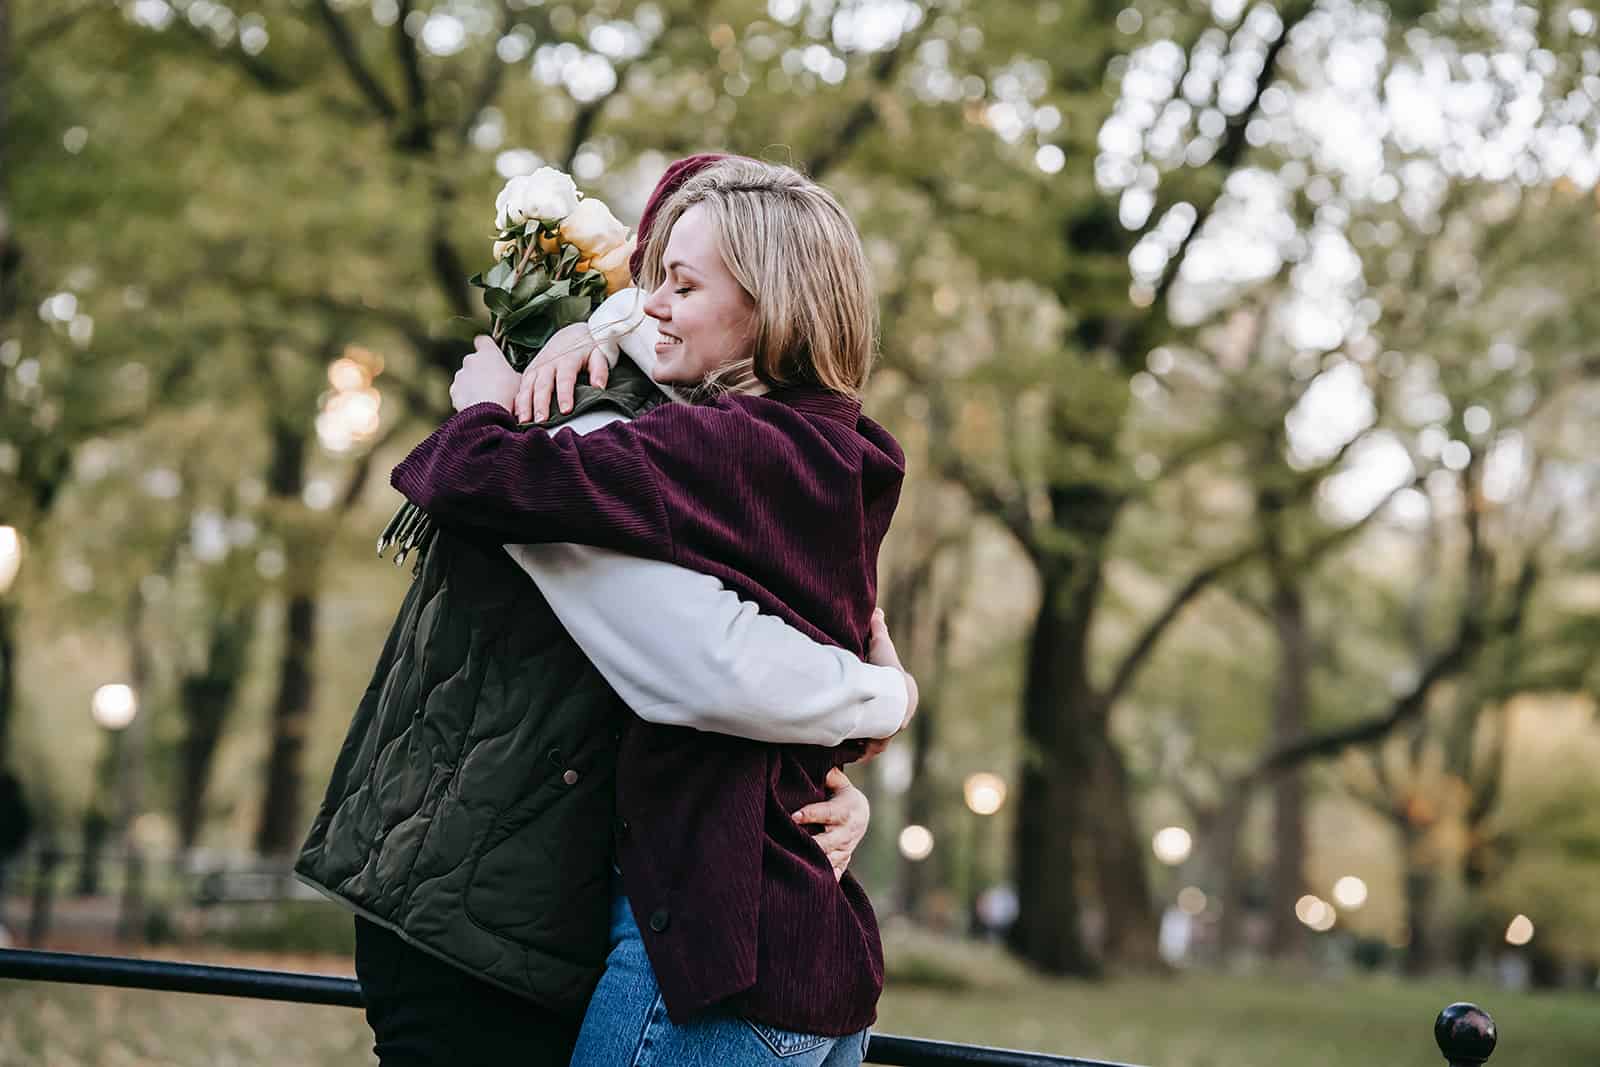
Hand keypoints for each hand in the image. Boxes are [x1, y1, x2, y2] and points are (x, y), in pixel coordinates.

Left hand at [450, 336, 520, 412]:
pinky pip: (460, 393)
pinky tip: (478, 408)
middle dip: (481, 371)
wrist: (490, 414)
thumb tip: (512, 377)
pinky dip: (466, 398)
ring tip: (486, 400)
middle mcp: (470, 360)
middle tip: (493, 384)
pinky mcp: (454, 392)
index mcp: (488, 353)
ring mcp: (460, 376)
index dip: (486, 347)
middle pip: (474, 361)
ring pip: (466, 378)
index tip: (490, 354)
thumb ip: (512, 374)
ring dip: (473, 385)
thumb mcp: (520, 381)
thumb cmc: (509, 395)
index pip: (483, 341)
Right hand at [515, 323, 609, 422]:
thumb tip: (599, 387)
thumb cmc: (586, 349)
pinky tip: (516, 415)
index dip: (565, 394)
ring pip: (527, 387)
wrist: (570, 335)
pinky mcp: (529, 372)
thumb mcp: (598, 354)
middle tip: (541, 421)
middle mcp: (548, 363)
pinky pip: (521, 388)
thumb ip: (600, 370)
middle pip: (542, 385)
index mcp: (567, 360)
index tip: (566, 410)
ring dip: (525, 405)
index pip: (565, 378)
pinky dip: (518, 401)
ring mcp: (536, 368)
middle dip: (540, 404)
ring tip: (524, 421)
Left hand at [792, 768, 869, 881]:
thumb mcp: (841, 785)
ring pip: (830, 860)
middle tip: (791, 844)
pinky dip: (825, 880)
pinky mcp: (843, 861)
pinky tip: (810, 884)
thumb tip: (823, 768)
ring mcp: (845, 850)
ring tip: (794, 864)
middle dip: (811, 845)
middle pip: (828, 842)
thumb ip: (832, 777)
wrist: (861, 816)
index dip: (810, 815)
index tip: (794, 816)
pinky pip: (835, 874)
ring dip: (814, 863)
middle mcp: (846, 833)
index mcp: (845, 811)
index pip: (826, 813)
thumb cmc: (843, 798)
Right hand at [866, 607, 917, 736]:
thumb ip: (878, 629)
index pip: (893, 699)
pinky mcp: (882, 741)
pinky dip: (863, 749)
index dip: (881, 699)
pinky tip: (854, 752)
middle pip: (886, 719)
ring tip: (853, 737)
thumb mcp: (881, 646)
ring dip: (869, 736)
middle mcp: (902, 714)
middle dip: (876, 720)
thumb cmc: (886, 670)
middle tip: (859, 719)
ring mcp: (893, 729)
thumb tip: (877, 610)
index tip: (868, 698)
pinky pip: (871, 748)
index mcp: (905, 695)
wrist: (890, 694)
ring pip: (879, 735)